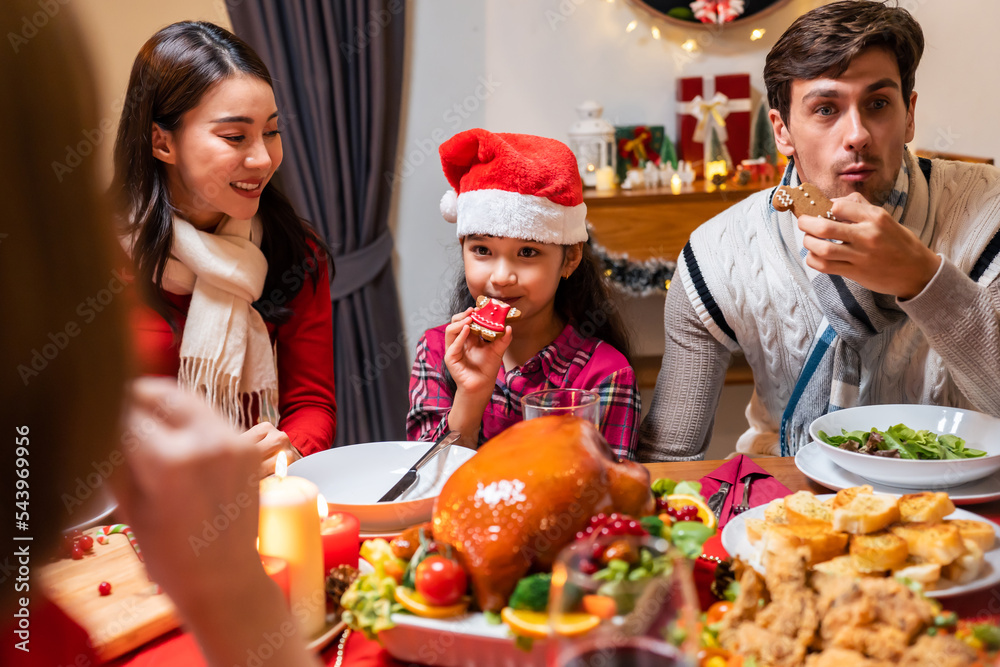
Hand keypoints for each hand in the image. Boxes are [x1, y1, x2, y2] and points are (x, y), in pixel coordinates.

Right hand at [111, 378, 319, 666]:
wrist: (224, 580)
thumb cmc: (168, 556)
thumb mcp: (128, 506)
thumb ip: (114, 457)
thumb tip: (100, 422)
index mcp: (171, 461)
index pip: (126, 414)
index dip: (106, 412)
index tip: (94, 416)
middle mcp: (207, 442)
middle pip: (161, 394)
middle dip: (136, 398)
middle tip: (117, 411)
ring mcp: (233, 441)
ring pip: (187, 401)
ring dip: (162, 406)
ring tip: (143, 427)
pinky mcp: (246, 446)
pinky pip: (210, 418)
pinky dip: (187, 421)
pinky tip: (172, 441)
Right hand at [443, 308, 512, 398]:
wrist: (482, 387)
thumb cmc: (487, 369)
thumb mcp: (497, 351)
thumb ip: (503, 339)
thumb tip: (509, 327)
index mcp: (469, 338)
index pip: (467, 321)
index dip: (473, 313)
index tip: (481, 307)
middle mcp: (460, 342)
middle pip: (456, 322)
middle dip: (464, 314)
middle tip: (474, 310)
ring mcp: (454, 349)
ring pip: (450, 330)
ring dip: (460, 322)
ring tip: (470, 318)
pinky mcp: (451, 358)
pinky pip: (453, 345)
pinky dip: (460, 336)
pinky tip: (468, 329)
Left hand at [797, 192, 940, 298]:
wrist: (917, 272)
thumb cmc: (899, 242)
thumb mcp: (886, 219)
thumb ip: (861, 208)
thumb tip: (834, 201)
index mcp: (876, 217)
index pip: (839, 206)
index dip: (824, 207)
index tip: (820, 210)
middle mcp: (867, 235)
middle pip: (824, 227)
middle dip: (806, 223)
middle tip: (802, 222)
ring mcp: (860, 256)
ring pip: (822, 249)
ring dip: (808, 243)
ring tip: (808, 239)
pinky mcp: (855, 272)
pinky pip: (825, 266)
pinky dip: (813, 260)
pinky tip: (814, 255)